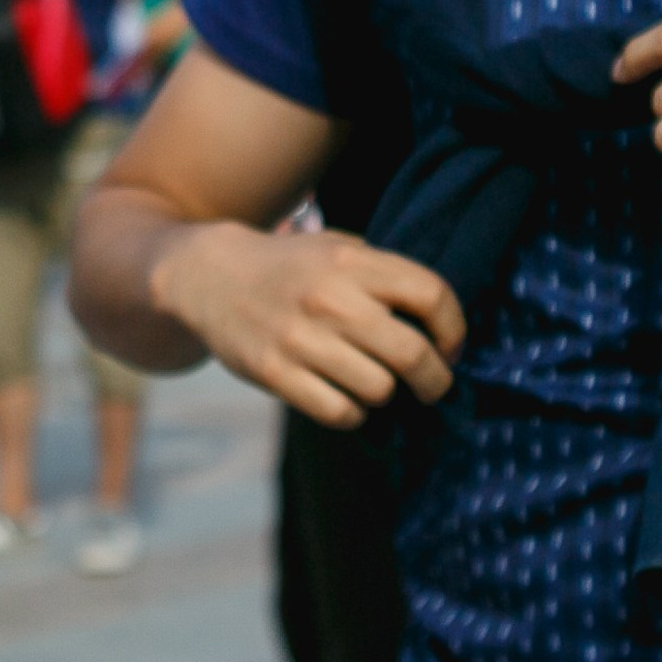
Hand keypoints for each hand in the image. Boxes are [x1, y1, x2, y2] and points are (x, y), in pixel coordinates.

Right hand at [147, 222, 464, 427]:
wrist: (207, 274)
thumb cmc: (288, 267)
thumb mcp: (335, 248)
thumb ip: (383, 276)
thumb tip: (441, 327)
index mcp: (349, 261)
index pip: (431, 295)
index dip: (454, 329)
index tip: (450, 347)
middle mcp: (328, 298)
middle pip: (412, 354)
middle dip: (435, 379)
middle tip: (433, 385)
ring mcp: (299, 338)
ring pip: (379, 389)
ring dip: (385, 393)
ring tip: (373, 382)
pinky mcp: (274, 373)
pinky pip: (340, 412)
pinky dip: (352, 412)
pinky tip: (344, 396)